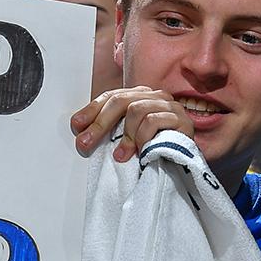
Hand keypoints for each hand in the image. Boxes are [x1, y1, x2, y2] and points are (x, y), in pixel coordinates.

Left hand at [71, 86, 193, 162]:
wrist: (184, 164)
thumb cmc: (153, 151)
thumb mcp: (127, 138)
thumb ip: (110, 129)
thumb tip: (82, 132)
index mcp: (141, 96)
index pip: (111, 96)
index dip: (91, 110)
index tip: (76, 126)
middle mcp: (156, 96)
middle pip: (120, 101)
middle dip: (99, 124)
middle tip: (86, 144)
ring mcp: (171, 106)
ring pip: (137, 110)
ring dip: (126, 135)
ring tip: (121, 155)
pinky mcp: (182, 120)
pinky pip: (153, 121)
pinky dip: (143, 138)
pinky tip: (142, 151)